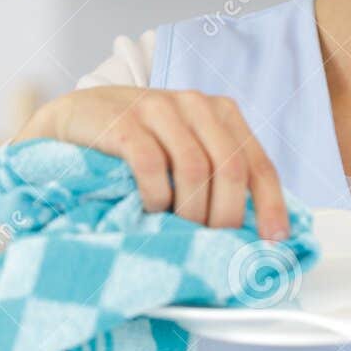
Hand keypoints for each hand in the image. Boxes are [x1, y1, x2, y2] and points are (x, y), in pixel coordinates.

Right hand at [17, 86, 289, 239]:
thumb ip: (215, 176)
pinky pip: (152, 164)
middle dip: (227, 215)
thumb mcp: (183, 151)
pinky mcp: (124, 121)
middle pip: (230, 168)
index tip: (275, 240)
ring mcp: (159, 108)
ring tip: (181, 232)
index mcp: (221, 114)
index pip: (257, 163)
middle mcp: (196, 105)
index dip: (271, 205)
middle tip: (214, 244)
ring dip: (191, 210)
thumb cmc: (136, 144)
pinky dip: (157, 195)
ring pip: (195, 168)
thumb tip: (250, 231)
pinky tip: (151, 208)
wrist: (75, 118)